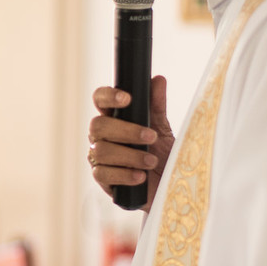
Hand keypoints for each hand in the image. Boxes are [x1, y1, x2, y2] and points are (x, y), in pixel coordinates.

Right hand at [87, 75, 174, 212]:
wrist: (169, 185)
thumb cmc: (163, 153)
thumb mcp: (162, 128)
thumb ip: (157, 106)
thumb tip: (158, 80)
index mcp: (113, 118)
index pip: (100, 99)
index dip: (108, 96)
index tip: (127, 99)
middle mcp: (101, 136)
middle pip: (97, 126)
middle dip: (126, 131)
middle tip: (151, 137)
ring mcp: (99, 157)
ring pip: (101, 151)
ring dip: (130, 156)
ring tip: (152, 161)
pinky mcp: (102, 179)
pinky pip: (103, 174)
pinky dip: (124, 174)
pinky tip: (140, 176)